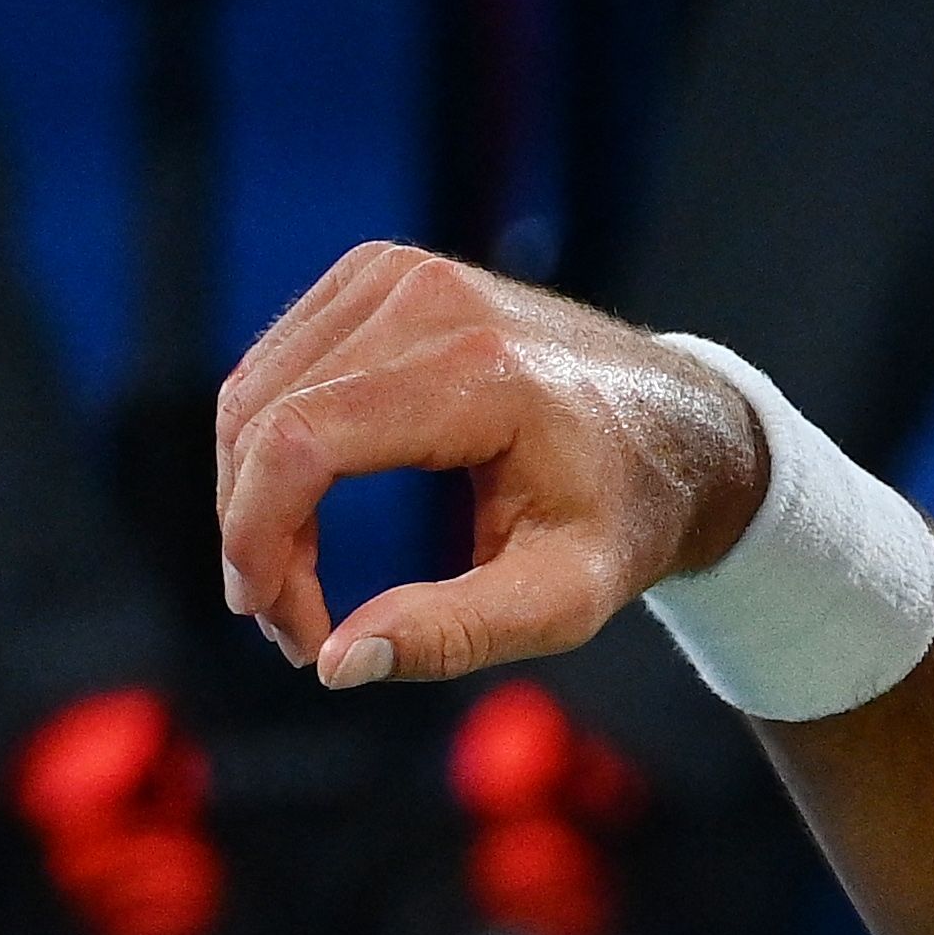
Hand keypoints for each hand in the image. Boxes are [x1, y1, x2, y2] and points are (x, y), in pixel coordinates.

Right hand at [214, 244, 768, 690]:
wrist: (683, 431)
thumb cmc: (628, 517)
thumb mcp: (567, 598)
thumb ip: (457, 635)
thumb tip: (339, 663)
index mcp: (480, 370)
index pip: (300, 440)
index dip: (257, 537)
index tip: (279, 624)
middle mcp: (429, 298)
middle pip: (263, 418)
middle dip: (253, 533)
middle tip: (296, 627)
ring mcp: (398, 271)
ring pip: (255, 392)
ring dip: (250, 495)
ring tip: (300, 583)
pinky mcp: (379, 274)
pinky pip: (277, 365)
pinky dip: (269, 447)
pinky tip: (307, 516)